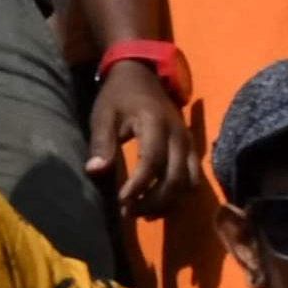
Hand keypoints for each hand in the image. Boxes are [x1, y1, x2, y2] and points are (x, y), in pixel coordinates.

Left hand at [87, 60, 192, 222]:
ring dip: (167, 202)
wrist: (143, 74)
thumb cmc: (119, 96)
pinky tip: (156, 202)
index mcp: (156, 124)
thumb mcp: (103, 114)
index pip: (152, 162)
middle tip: (129, 212)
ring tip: (141, 210)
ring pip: (188, 184)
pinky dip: (178, 195)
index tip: (121, 202)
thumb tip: (95, 171)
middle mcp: (179, 135)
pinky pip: (193, 179)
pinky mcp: (192, 149)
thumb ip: (102, 143)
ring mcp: (189, 143)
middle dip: (154, 201)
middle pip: (176, 179)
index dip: (138, 186)